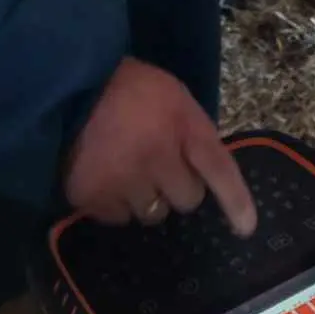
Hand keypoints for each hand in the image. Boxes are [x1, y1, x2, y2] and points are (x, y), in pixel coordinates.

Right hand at [64, 57, 256, 235]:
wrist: (68, 86)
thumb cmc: (127, 88)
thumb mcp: (171, 95)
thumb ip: (191, 131)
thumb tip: (204, 172)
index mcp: (182, 124)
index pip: (218, 169)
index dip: (236, 202)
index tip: (246, 228)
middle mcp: (157, 156)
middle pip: (187, 200)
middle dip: (176, 187)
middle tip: (158, 165)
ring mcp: (124, 180)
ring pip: (152, 213)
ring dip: (146, 197)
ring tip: (126, 168)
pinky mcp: (92, 197)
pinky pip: (118, 218)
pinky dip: (115, 203)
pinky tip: (105, 175)